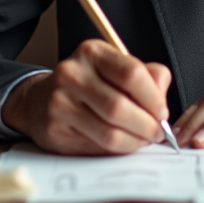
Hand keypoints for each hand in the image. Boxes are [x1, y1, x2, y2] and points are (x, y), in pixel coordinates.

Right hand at [1, 39, 171, 154]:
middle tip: (157, 132)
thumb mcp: (116, 69)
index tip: (162, 112)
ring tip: (143, 139)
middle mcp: (72, 73)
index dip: (153, 98)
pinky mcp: (55, 129)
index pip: (131, 73)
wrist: (41, 100)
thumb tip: (162, 100)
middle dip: (147, 125)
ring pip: (109, 132)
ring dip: (135, 141)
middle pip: (120, 106)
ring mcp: (60, 102)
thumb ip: (147, 77)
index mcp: (92, 52)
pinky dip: (118, 150)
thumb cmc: (90, 85)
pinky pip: (97, 147)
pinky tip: (122, 143)